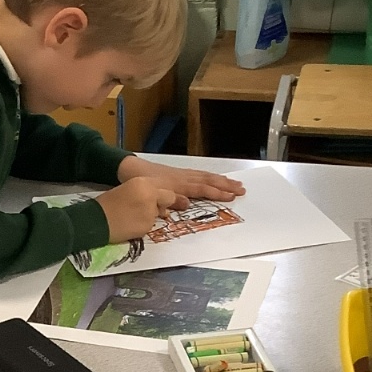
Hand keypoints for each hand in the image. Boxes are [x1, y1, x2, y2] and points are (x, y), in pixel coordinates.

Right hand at [95, 176, 179, 244]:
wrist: (96, 220)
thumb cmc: (107, 203)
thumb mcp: (127, 189)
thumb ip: (144, 192)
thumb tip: (157, 202)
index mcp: (143, 182)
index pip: (164, 188)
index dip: (161, 195)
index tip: (157, 199)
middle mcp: (151, 196)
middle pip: (168, 199)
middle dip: (162, 204)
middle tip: (148, 208)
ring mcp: (151, 212)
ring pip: (158, 214)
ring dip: (150, 215)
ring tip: (132, 217)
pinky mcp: (148, 227)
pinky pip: (151, 225)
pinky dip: (143, 225)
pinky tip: (130, 224)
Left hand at [117, 157, 245, 201]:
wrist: (129, 167)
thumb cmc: (138, 182)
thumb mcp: (151, 193)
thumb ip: (168, 199)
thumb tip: (186, 204)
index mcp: (177, 184)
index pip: (201, 188)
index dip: (217, 192)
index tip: (231, 196)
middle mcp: (183, 177)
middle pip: (208, 180)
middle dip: (225, 185)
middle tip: (242, 189)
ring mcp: (182, 174)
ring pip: (205, 176)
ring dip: (221, 180)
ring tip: (236, 183)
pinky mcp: (179, 173)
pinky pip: (199, 174)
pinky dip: (210, 176)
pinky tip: (217, 178)